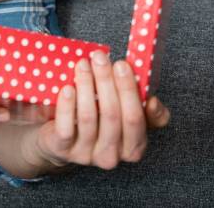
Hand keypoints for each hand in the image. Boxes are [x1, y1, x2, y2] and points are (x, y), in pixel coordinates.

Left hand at [26, 51, 169, 170]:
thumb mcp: (124, 115)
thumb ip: (143, 107)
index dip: (129, 90)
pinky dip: (67, 105)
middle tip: (100, 58)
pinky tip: (68, 88)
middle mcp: (112, 156)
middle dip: (106, 81)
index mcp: (133, 147)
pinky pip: (66, 127)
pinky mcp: (64, 150)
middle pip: (112, 114)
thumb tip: (152, 101)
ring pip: (88, 117)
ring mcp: (86, 155)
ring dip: (86, 86)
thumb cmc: (99, 119)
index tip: (121, 64)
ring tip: (83, 65)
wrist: (61, 139)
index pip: (136, 118)